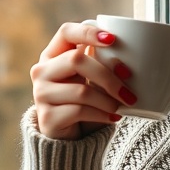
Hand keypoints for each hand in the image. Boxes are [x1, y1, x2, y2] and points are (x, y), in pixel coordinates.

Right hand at [30, 22, 137, 139]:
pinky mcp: (47, 117)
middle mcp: (42, 71)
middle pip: (76, 60)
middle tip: (129, 91)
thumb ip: (100, 64)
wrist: (68, 137)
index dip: (88, 32)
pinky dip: (102, 114)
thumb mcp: (91, 80)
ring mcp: (41, 94)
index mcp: (53, 55)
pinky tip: (113, 117)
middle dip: (108, 76)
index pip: (66, 32)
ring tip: (121, 107)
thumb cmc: (83, 102)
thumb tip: (122, 60)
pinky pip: (80, 111)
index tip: (112, 39)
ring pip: (82, 90)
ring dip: (108, 100)